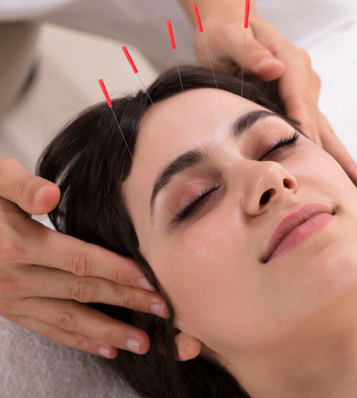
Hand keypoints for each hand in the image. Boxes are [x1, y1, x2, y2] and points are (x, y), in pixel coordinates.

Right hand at [0, 158, 168, 357]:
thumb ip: (23, 187)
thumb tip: (51, 196)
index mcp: (18, 244)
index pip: (81, 261)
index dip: (118, 271)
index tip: (151, 281)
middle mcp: (17, 277)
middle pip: (84, 291)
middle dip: (127, 302)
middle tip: (163, 312)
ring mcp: (12, 299)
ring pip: (70, 319)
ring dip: (108, 332)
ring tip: (141, 342)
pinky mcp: (10, 310)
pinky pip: (48, 330)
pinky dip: (78, 341)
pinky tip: (104, 348)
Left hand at [191, 3, 356, 189]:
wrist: (228, 32)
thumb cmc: (225, 36)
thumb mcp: (229, 38)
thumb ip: (249, 52)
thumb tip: (275, 69)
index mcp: (289, 60)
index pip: (299, 97)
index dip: (304, 125)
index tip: (309, 153)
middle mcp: (302, 77)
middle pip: (316, 117)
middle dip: (327, 150)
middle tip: (341, 182)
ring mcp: (302, 91)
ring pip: (322, 126)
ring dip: (337, 154)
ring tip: (356, 181)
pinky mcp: (297, 102)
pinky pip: (314, 127)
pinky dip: (325, 148)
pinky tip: (337, 167)